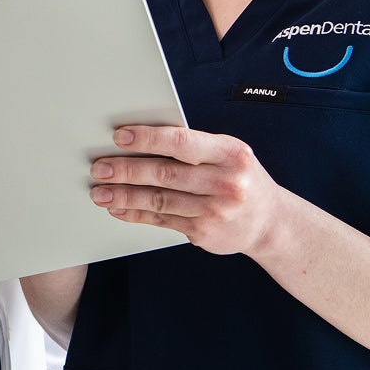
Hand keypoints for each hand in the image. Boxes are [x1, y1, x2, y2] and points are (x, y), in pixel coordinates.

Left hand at [90, 124, 286, 256]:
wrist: (270, 223)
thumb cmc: (240, 179)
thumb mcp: (229, 155)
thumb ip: (194, 148)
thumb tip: (141, 140)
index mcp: (230, 153)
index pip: (181, 142)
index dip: (147, 139)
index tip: (119, 137)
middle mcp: (225, 182)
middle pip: (165, 174)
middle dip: (127, 170)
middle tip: (99, 168)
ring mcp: (215, 210)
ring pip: (159, 200)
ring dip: (124, 196)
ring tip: (100, 191)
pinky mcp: (204, 232)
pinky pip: (162, 220)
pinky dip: (136, 214)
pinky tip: (118, 209)